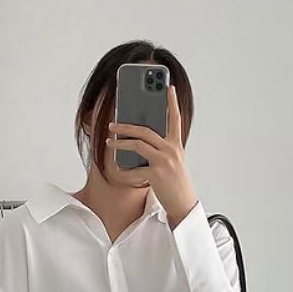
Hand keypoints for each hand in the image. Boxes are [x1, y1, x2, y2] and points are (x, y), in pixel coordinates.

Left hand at [106, 85, 197, 227]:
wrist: (183, 204)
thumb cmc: (175, 183)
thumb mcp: (172, 162)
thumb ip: (160, 149)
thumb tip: (138, 140)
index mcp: (176, 145)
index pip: (175, 119)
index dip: (172, 102)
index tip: (168, 87)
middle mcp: (172, 150)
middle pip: (146, 130)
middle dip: (126, 125)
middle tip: (112, 123)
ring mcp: (164, 161)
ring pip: (138, 145)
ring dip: (121, 142)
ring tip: (109, 140)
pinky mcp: (156, 174)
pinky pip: (134, 169)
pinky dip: (124, 170)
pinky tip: (117, 168)